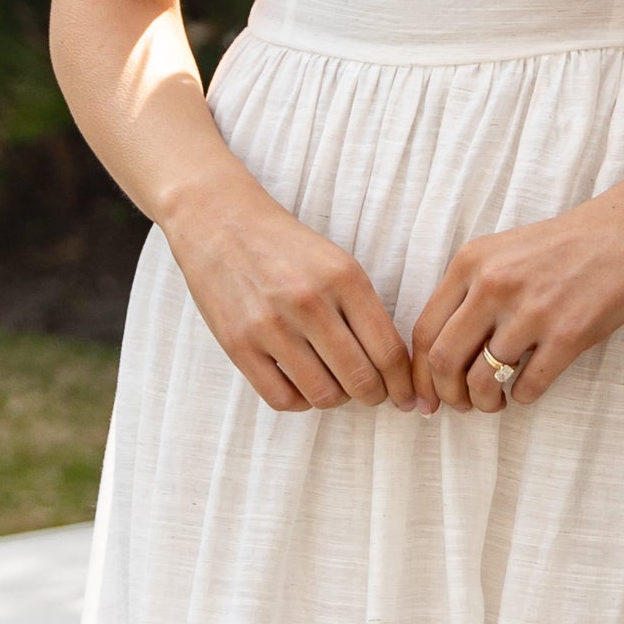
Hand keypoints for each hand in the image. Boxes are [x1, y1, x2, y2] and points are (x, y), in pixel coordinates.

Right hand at [163, 176, 415, 414]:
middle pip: (360, 379)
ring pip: (323, 395)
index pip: (388, 351)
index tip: (405, 397)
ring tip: (336, 387)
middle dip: (375, 396)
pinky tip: (302, 387)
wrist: (219, 221)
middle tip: (373, 395)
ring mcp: (270, 325)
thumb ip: (364, 310)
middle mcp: (309, 302)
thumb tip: (394, 368)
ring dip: (337, 400)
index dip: (402, 385)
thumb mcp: (337, 263)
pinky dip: (300, 402)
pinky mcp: (238, 344)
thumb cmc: (286, 247)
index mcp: (344, 278)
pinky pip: (281, 398)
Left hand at [409, 178, 623, 414]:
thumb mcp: (505, 252)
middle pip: (444, 360)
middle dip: (446, 395)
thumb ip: (471, 292)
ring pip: (482, 381)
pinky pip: (528, 386)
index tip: (425, 395)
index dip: (420, 374)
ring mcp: (532, 311)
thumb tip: (443, 355)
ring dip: (484, 403)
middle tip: (459, 405)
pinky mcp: (569, 334)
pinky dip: (522, 398)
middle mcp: (494, 285)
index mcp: (472, 262)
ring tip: (495, 402)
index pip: (425, 331)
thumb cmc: (568, 246)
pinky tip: (527, 389)